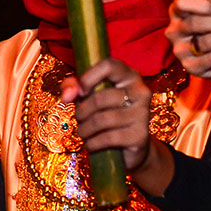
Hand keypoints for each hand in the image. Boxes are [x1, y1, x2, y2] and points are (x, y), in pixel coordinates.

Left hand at [62, 57, 152, 171]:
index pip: (108, 65)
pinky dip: (92, 143)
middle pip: (100, 98)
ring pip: (102, 119)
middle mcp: (140, 91)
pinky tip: (91, 144)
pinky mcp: (140, 135)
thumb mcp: (90, 95)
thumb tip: (67, 95)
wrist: (132, 145)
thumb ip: (74, 86)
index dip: (88, 77)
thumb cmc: (107, 113)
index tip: (80, 92)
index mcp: (129, 75)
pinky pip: (108, 138)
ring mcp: (143, 113)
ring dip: (84, 129)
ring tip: (83, 132)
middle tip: (79, 118)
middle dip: (82, 111)